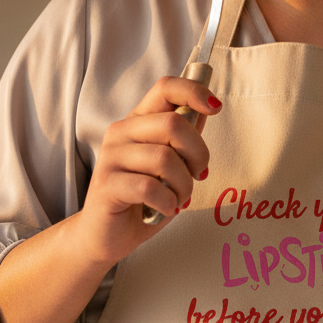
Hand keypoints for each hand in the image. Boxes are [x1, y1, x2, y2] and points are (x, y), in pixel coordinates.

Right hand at [79, 76, 222, 267]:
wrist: (106, 235)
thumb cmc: (143, 198)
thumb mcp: (172, 165)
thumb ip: (185, 137)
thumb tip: (207, 108)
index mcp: (139, 121)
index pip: (166, 88)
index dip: (194, 92)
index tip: (215, 107)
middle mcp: (122, 132)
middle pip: (173, 124)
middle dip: (198, 153)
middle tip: (198, 175)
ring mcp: (111, 157)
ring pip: (165, 158)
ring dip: (183, 185)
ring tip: (180, 198)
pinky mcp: (106, 185)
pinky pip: (150, 187)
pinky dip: (168, 202)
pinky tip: (166, 208)